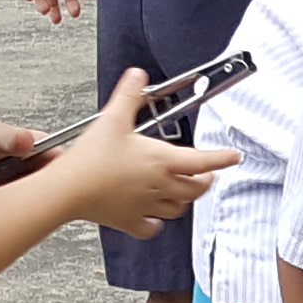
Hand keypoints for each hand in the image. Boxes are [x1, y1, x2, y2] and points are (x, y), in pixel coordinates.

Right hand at [62, 69, 231, 239]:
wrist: (69, 189)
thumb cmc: (92, 157)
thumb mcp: (113, 118)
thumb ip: (129, 95)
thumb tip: (137, 75)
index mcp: (161, 161)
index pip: (202, 161)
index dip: (222, 158)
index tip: (233, 156)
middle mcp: (159, 186)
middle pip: (196, 188)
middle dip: (205, 180)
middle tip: (207, 174)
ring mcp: (145, 206)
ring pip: (178, 208)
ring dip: (185, 200)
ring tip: (184, 191)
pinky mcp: (128, 221)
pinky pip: (150, 227)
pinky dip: (156, 223)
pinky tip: (154, 218)